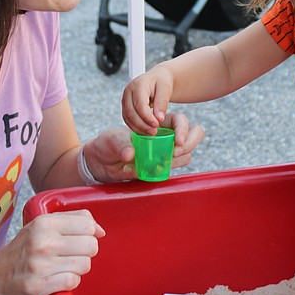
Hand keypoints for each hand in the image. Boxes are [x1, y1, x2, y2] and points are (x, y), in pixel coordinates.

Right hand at [0, 210, 104, 294]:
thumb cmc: (23, 249)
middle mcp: (42, 242)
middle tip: (72, 254)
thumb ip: (72, 220)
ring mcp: (40, 264)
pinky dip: (69, 281)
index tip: (82, 239)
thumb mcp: (42, 225)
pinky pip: (73, 281)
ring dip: (77, 268)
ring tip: (63, 266)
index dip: (90, 234)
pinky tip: (57, 277)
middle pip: (90, 246)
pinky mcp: (39, 285)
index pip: (87, 225)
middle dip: (86, 252)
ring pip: (84, 265)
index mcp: (44, 223)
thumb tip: (100, 229)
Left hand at [86, 118, 204, 181]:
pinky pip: (171, 170)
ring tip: (159, 163)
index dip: (183, 129)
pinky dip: (162, 172)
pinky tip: (143, 171)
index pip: (180, 121)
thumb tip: (130, 154)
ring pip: (186, 155)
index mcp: (158, 123)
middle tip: (174, 153)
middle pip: (193, 135)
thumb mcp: (111, 139)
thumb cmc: (109, 143)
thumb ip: (120, 144)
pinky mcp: (160, 168)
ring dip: (178, 159)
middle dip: (189, 143)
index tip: (176, 141)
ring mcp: (165, 153)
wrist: (101, 162)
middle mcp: (165, 137)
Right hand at [121, 65, 174, 134]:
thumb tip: (159, 118)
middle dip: (142, 125)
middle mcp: (128, 91)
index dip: (147, 117)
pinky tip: (145, 131)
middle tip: (154, 132)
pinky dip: (135, 127)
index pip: (140, 104)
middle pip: (131, 112)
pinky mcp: (125, 106)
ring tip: (151, 133)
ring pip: (127, 117)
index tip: (157, 125)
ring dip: (138, 128)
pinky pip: (127, 119)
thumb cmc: (162, 82)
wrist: (158, 78)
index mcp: (138, 85)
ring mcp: (125, 99)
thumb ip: (162, 102)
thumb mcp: (166, 89)